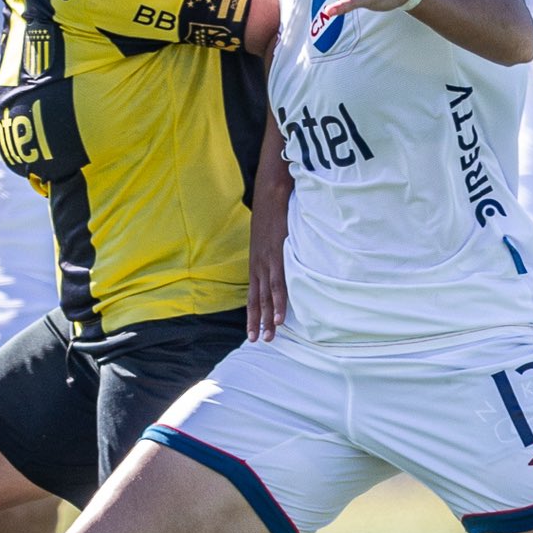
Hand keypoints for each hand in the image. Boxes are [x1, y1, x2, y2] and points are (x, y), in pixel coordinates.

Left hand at [247, 164, 290, 342]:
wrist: (272, 191)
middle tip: (258, 341)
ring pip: (266, 297)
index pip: (252, 293)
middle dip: (257, 321)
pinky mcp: (277, 256)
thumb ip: (273, 249)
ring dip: (267, 318)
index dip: (252, 312)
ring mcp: (267, 261)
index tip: (252, 330)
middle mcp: (258, 264)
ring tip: (270, 336)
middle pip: (256, 299)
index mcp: (257, 261)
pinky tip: (278, 317)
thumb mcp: (269, 234)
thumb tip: (280, 258)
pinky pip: (278, 284)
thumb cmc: (273, 210)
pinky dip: (278, 303)